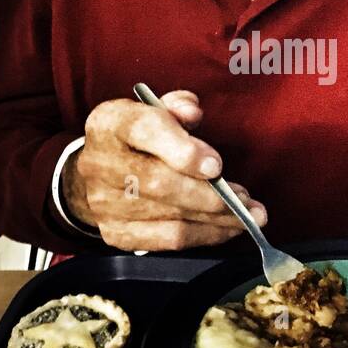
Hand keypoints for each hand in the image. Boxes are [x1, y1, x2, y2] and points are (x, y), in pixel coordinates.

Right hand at [61, 90, 267, 250]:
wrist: (100, 172)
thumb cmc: (138, 138)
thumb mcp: (155, 110)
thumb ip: (177, 106)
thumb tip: (192, 114)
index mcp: (109, 123)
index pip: (143, 130)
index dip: (182, 149)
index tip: (216, 165)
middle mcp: (100, 165)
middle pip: (158, 184)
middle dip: (209, 194)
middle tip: (244, 198)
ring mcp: (105, 204)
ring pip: (170, 217)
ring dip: (217, 219)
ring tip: (247, 214)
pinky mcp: (117, 233)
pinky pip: (170, 241)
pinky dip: (205, 236)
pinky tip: (227, 228)